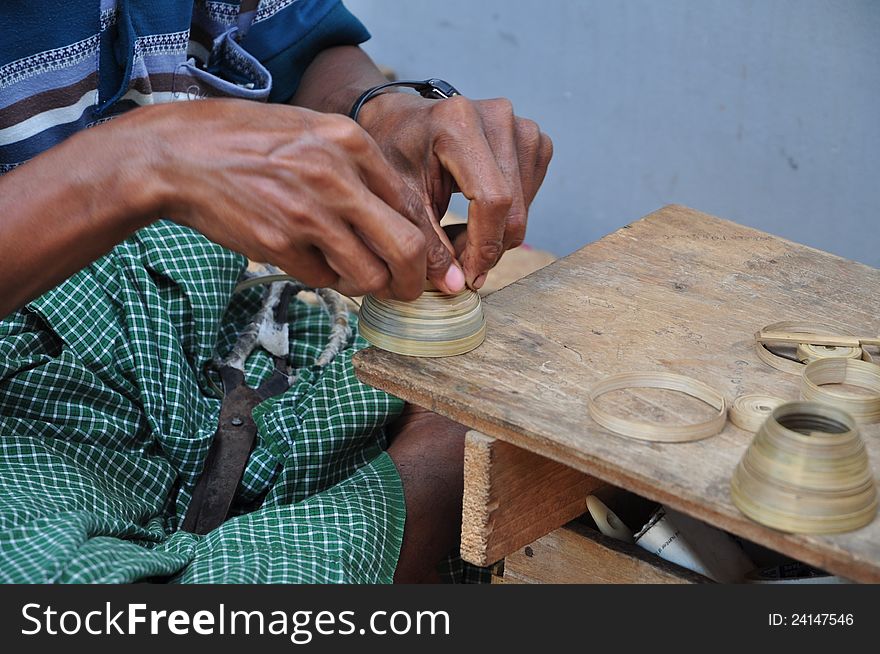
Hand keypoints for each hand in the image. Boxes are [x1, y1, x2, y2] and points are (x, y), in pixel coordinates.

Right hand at [140, 99, 464, 299]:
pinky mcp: (279, 244)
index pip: (414, 205)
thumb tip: (401, 216)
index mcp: (350, 141)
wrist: (178, 155)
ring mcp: (307, 213)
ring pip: (369, 276)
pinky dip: (323, 278)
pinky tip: (306, 258)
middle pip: (407, 248)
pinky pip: (323, 280)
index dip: (431, 245)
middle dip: (416, 281)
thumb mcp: (311, 131)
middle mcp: (336, 177)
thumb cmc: (247, 140)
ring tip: (355, 276)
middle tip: (411, 292)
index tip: (434, 268)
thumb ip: (358, 167)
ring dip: (369, 286)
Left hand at [358, 93, 552, 288]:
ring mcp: (520, 125)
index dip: (483, 246)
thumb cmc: (393, 152)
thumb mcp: (399, 198)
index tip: (467, 277)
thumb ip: (427, 242)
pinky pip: (529, 196)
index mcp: (459, 123)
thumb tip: (457, 285)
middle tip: (460, 268)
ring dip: (496, 236)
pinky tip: (475, 219)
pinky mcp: (532, 139)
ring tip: (457, 240)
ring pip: (524, 206)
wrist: (400, 117)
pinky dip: (505, 218)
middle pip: (512, 206)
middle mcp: (498, 117)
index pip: (492, 199)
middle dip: (489, 248)